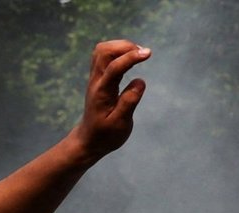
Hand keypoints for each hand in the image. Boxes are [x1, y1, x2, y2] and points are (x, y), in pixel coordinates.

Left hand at [72, 40, 150, 160]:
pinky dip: (118, 51)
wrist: (89, 140)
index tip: (149, 53)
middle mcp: (96, 82)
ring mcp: (95, 78)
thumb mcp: (120, 124)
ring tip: (138, 55)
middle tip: (143, 54)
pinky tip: (130, 59)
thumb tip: (140, 81)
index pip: (114, 68)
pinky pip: (103, 56)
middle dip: (125, 46)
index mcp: (102, 93)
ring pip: (102, 50)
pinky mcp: (98, 78)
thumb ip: (129, 102)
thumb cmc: (106, 135)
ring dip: (121, 46)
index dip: (131, 57)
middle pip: (103, 51)